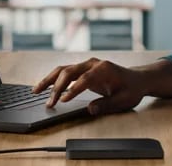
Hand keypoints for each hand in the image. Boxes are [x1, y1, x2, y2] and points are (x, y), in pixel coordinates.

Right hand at [32, 57, 147, 114]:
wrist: (136, 79)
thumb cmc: (131, 89)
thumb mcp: (123, 100)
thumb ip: (107, 104)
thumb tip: (90, 109)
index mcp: (103, 68)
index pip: (85, 78)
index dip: (73, 89)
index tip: (63, 101)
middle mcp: (92, 63)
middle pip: (70, 71)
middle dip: (57, 87)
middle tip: (50, 103)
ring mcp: (86, 65)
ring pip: (63, 69)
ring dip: (49, 80)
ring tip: (35, 91)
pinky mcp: (82, 69)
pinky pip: (65, 72)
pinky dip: (53, 79)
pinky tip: (43, 87)